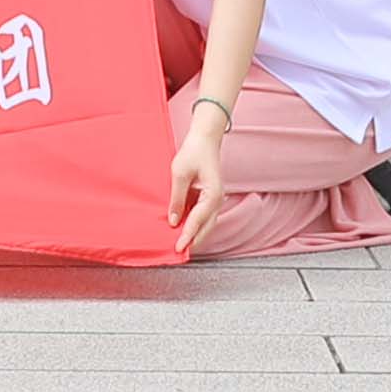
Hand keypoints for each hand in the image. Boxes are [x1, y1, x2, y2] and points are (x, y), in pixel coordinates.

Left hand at [164, 87, 232, 241]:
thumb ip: (177, 198)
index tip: (178, 248)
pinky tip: (183, 229)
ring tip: (180, 245)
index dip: (187, 235)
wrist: (205, 138)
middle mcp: (217, 201)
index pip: (198, 220)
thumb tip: (173, 220)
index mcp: (213, 195)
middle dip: (193, 241)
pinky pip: (202, 216)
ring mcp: (215, 200)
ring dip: (194, 234)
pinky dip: (194, 224)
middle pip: (205, 228)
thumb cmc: (193, 152)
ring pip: (206, 224)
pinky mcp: (209, 197)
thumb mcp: (180, 173)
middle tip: (179, 253)